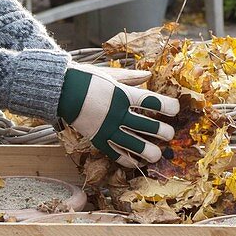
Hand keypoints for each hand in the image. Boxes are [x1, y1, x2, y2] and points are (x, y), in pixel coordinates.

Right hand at [57, 64, 179, 167]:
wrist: (61, 90)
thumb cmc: (86, 79)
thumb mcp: (110, 74)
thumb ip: (131, 77)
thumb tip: (148, 75)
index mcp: (122, 94)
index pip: (151, 102)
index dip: (167, 106)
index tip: (175, 109)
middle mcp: (117, 113)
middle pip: (147, 127)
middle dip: (162, 132)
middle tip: (169, 134)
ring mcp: (107, 128)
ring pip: (134, 145)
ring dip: (148, 151)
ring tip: (157, 155)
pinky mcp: (97, 138)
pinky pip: (114, 153)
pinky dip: (126, 159)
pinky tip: (135, 162)